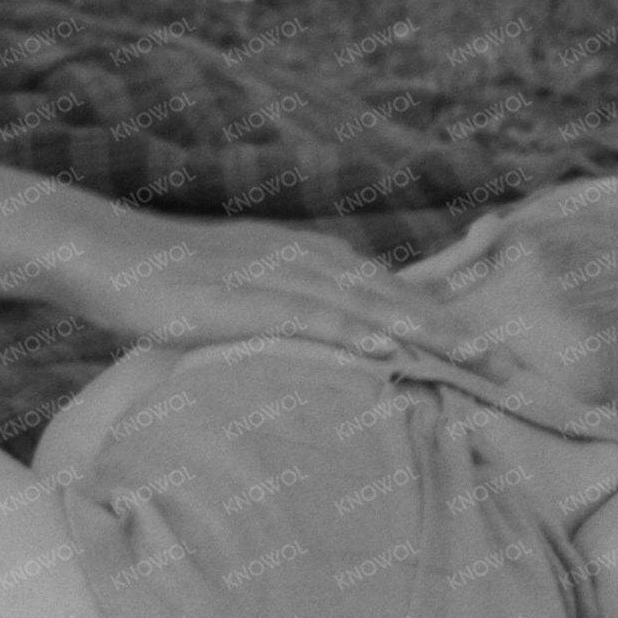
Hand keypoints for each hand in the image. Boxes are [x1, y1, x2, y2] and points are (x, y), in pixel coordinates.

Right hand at [66, 215, 488, 364]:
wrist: (103, 252)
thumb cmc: (166, 283)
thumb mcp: (240, 295)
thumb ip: (285, 318)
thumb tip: (320, 355)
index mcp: (308, 259)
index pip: (392, 292)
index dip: (448, 321)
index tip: (498, 353)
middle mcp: (303, 259)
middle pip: (396, 297)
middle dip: (457, 331)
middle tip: (514, 365)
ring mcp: (273, 275)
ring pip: (364, 304)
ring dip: (423, 331)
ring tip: (475, 357)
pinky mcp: (240, 297)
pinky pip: (304, 316)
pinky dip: (348, 332)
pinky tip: (382, 352)